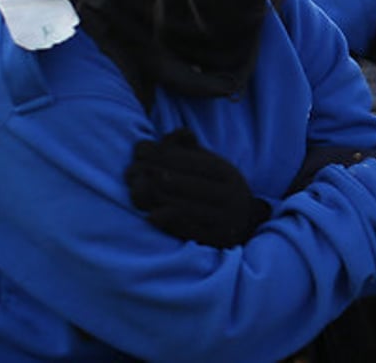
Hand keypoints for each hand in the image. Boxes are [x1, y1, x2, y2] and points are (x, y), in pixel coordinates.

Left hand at [125, 128, 270, 247]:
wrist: (243, 224)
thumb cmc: (216, 189)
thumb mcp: (209, 165)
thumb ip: (188, 149)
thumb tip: (171, 135)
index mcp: (227, 174)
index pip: (191, 161)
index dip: (162, 154)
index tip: (140, 150)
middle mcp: (229, 196)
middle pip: (183, 183)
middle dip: (152, 174)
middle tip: (131, 171)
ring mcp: (224, 220)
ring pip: (182, 206)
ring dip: (154, 197)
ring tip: (135, 189)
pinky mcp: (216, 240)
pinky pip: (188, 230)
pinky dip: (168, 222)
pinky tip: (151, 216)